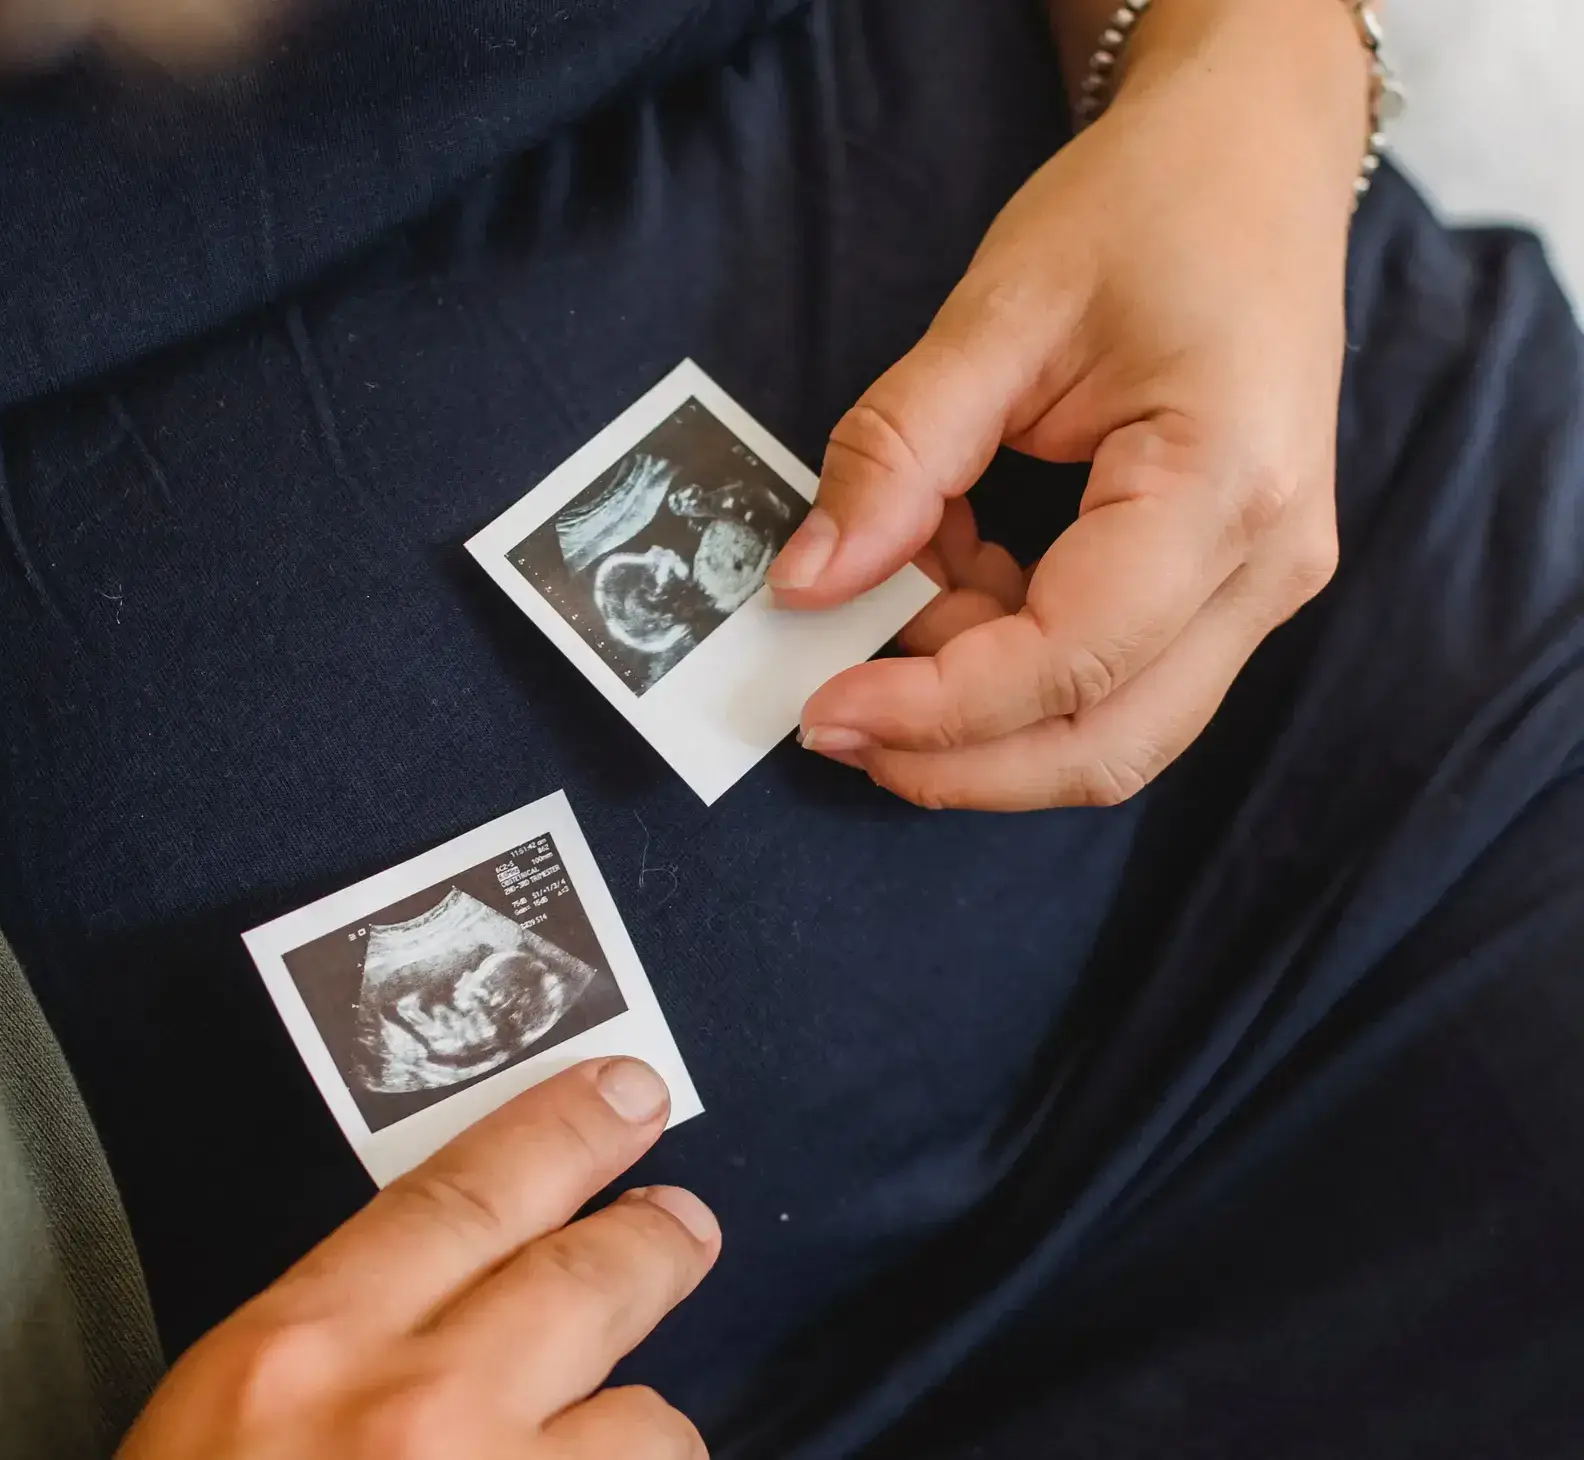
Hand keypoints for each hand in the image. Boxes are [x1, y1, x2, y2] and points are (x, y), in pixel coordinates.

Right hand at [117, 1059, 717, 1459]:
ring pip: (649, 1432)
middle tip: (682, 1224)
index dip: (563, 1132)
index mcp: (299, 1356)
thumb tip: (476, 1283)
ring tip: (607, 1452)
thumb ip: (344, 1339)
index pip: (464, 1196)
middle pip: (587, 1284)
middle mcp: (413, 1420)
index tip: (628, 1095)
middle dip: (652, 1244)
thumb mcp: (228, 1419)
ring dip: (640, 1442)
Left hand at [771, 0, 1369, 810]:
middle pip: (1104, 745)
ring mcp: (1261, 584)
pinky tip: (954, 570)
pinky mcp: (1226, 585)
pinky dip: (1008, 658)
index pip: (1068, 661)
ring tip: (899, 587)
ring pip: (1108, 727)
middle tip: (831, 718)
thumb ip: (896, 455)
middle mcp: (1270, 563)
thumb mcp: (998, 311)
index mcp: (1229, 485)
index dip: (934, 710)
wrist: (1253, 160)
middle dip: (954, 759)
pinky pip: (1111, 675)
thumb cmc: (1148, 208)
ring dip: (978, 704)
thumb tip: (804, 584)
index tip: (819, 707)